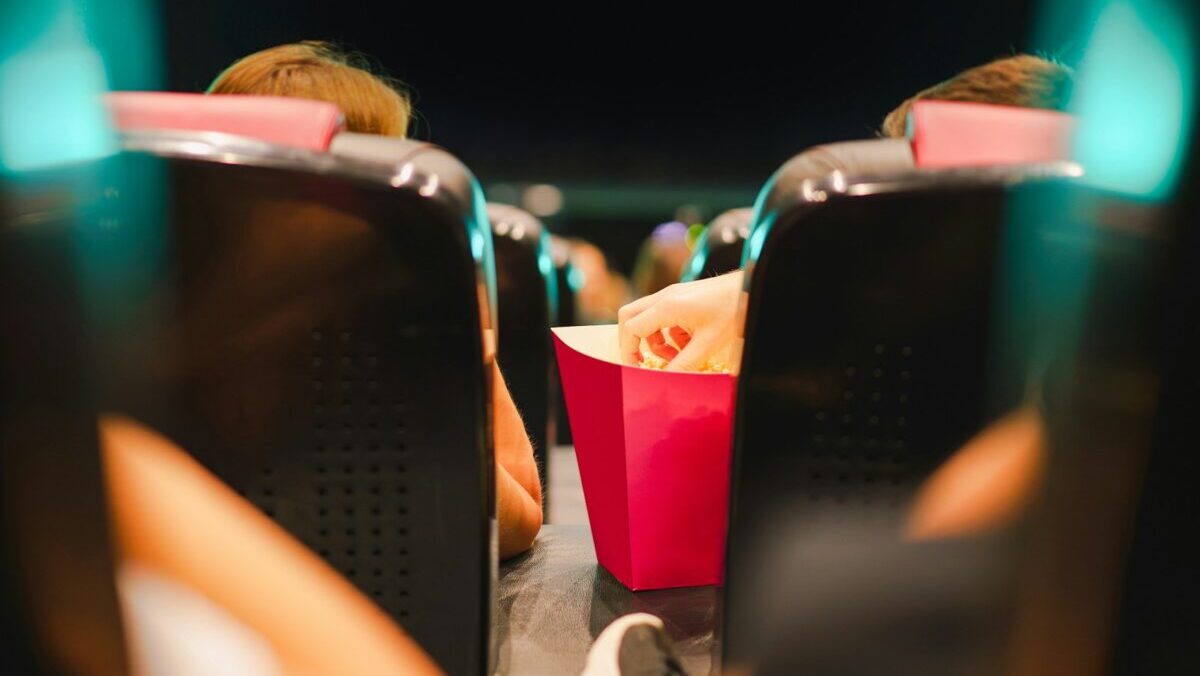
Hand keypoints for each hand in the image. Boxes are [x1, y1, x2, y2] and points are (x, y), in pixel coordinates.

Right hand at [617, 270, 742, 370]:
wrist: (749, 288)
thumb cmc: (732, 310)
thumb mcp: (708, 344)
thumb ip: (684, 364)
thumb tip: (666, 381)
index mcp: (667, 306)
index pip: (631, 328)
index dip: (629, 351)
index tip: (637, 369)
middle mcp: (664, 297)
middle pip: (629, 317)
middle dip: (632, 342)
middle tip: (643, 362)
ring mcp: (671, 295)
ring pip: (645, 318)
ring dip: (654, 340)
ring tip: (675, 356)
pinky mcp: (680, 297)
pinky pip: (661, 317)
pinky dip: (668, 334)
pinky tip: (687, 345)